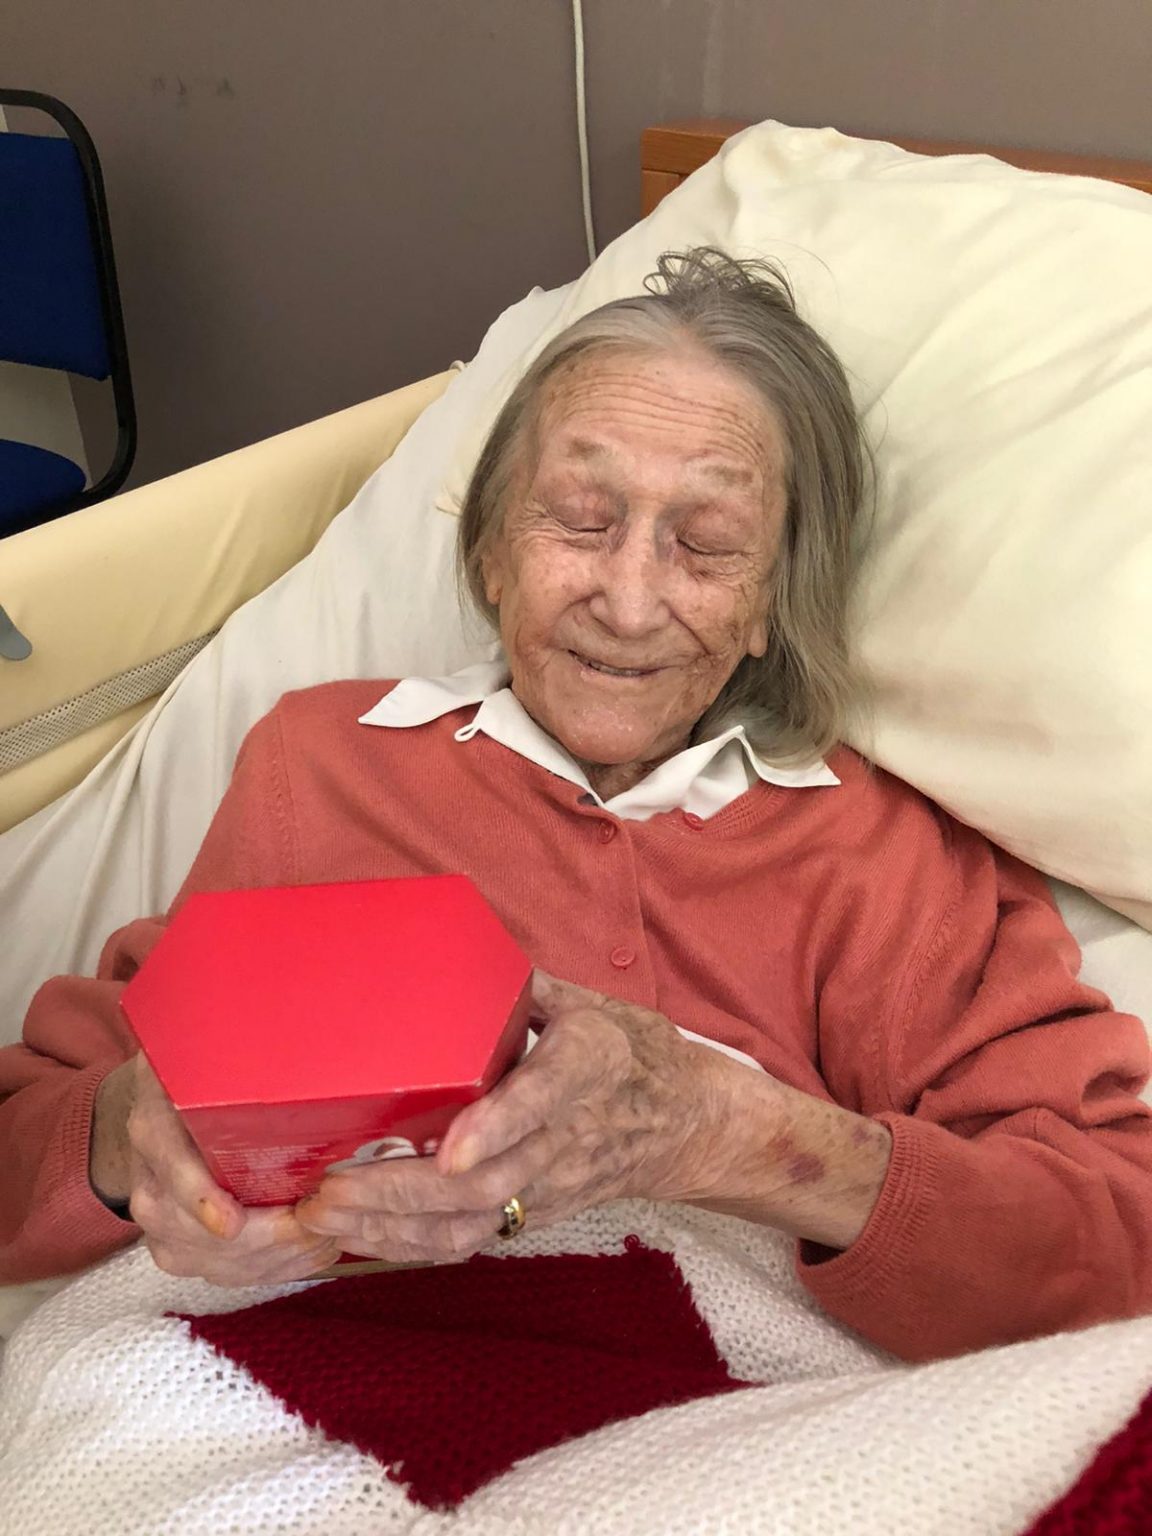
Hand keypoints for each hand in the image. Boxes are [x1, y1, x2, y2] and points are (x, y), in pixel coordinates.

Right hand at [90, 1054, 341, 1285]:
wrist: (156, 1109)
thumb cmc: (197, 1077)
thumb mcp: (205, 1053)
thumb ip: (235, 1052)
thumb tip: (298, 1044)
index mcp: (155, 1127)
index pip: (171, 1169)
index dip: (200, 1198)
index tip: (231, 1222)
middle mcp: (150, 1183)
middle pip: (201, 1234)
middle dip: (268, 1238)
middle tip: (324, 1222)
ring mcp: (160, 1224)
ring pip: (217, 1263)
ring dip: (278, 1259)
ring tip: (329, 1237)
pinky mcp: (178, 1250)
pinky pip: (224, 1277)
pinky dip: (272, 1271)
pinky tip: (311, 1255)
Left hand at [294, 974, 727, 1262]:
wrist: (687, 1121)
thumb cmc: (629, 1050)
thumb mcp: (590, 1003)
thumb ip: (523, 987)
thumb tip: (452, 952)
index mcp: (584, 1065)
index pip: (539, 1100)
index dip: (493, 1128)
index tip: (445, 1151)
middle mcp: (566, 1135)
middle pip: (485, 1181)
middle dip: (401, 1192)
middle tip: (330, 1188)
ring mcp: (550, 1184)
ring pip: (470, 1223)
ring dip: (392, 1228)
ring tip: (323, 1215)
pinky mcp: (535, 1214)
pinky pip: (470, 1240)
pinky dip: (409, 1245)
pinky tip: (356, 1234)